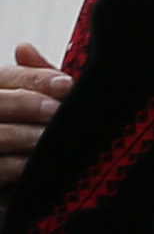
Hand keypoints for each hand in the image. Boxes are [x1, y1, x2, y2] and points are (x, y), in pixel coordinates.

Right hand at [0, 43, 63, 185]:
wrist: (24, 186)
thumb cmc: (34, 135)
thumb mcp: (39, 105)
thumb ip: (36, 80)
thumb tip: (24, 48)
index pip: (6, 77)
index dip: (36, 79)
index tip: (67, 84)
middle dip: (27, 104)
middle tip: (58, 110)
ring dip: (24, 135)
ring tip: (50, 137)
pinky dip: (17, 166)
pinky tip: (36, 164)